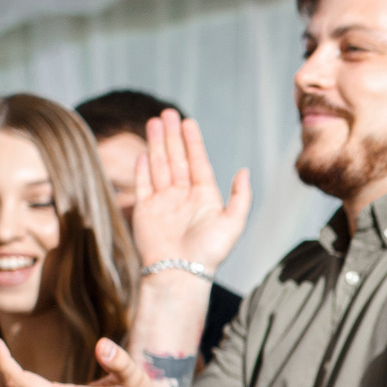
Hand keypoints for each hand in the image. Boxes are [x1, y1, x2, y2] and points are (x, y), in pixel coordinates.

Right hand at [128, 109, 251, 272]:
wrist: (179, 273)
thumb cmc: (209, 252)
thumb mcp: (233, 223)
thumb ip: (240, 196)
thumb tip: (244, 171)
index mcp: (204, 198)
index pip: (197, 162)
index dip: (193, 142)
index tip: (188, 122)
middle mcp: (183, 198)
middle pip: (176, 159)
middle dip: (172, 137)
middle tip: (168, 114)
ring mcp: (163, 204)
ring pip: (159, 167)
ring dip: (156, 145)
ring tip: (154, 122)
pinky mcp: (144, 212)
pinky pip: (143, 185)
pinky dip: (142, 170)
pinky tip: (143, 154)